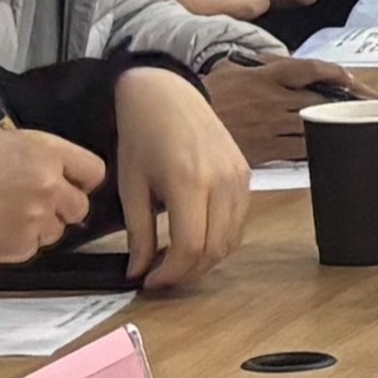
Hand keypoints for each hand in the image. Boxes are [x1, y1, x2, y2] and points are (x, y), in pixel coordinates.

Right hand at [0, 123, 103, 264]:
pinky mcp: (19, 248)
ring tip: (5, 217)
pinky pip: (32, 248)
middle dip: (61, 207)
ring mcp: (36, 219)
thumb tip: (55, 166)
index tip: (68, 184)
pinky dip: (17, 243)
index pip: (94, 172)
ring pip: (57, 231)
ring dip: (39, 227)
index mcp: (46, 152)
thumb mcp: (0, 137)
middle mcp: (49, 186)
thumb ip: (36, 152)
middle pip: (80, 207)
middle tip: (32, 204)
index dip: (80, 179)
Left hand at [109, 68, 253, 293]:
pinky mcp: (246, 174)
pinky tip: (195, 238)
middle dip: (187, 272)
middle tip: (161, 277)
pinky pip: (239, 221)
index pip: (190, 248)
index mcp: (189, 182)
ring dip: (205, 259)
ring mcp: (239, 177)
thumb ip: (138, 233)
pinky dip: (219, 239)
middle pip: (215, 249)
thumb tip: (138, 271)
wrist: (166, 95)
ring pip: (232, 240)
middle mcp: (222, 181)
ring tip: (177, 261)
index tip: (149, 281)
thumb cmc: (143, 135)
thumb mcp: (131, 186)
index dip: (170, 274)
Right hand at [198, 54, 363, 164]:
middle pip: (323, 99)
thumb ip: (263, 64)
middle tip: (375, 107)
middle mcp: (275, 99)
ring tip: (362, 128)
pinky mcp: (264, 150)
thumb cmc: (205, 92)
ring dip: (338, 126)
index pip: (313, 70)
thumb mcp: (234, 67)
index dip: (338, 74)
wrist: (177, 119)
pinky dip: (315, 148)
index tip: (353, 80)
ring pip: (316, 125)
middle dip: (352, 103)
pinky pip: (298, 150)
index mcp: (268, 75)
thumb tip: (283, 61)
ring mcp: (271, 126)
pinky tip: (330, 148)